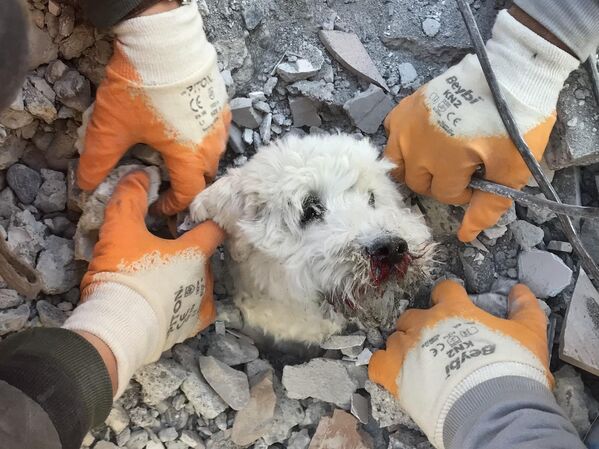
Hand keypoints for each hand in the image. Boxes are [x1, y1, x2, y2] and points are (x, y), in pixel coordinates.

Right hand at [64, 171, 223, 396]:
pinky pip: (194, 309)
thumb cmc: (125, 275)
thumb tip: (139, 174)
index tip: (193, 217)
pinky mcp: (190, 327)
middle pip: (203, 256)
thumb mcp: (120, 231)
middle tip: (162, 249)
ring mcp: (201, 304)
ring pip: (199, 282)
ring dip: (185, 277)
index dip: (206, 219)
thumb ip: (129, 199)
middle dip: (187, 251)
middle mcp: (205, 277)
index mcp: (195, 252)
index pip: (214, 227)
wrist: (118, 327)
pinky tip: (170, 301)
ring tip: (160, 277)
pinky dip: (185, 303)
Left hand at [77, 0, 229, 215]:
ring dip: (197, 160)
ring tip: (175, 153)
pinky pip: (216, 131)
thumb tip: (87, 185)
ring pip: (213, 154)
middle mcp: (212, 145)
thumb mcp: (111, 127)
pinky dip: (203, 137)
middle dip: (186, 184)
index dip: (173, 205)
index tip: (158, 205)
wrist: (162, 42)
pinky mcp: (220, 103)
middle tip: (165, 180)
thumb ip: (98, 161)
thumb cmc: (141, 89)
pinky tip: (186, 127)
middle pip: (204, 176)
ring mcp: (220, 123)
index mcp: (190, 157)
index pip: (189, 194)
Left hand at [369, 280, 550, 448]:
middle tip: (435, 343)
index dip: (448, 297)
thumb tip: (521, 289)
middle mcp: (424, 323)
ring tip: (417, 363)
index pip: (444, 290)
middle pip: (412, 315)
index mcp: (453, 309)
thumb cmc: (510, 368)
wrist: (491, 407)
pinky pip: (377, 363)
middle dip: (421, 325)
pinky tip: (394, 374)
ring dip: (403, 346)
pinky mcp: (393, 373)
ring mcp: (405, 347)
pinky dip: (383, 366)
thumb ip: (525, 309)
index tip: (454, 307)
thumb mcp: (529, 334)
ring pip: (394, 338)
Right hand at [384, 10, 577, 241]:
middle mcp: (415, 144)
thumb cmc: (517, 122)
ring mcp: (407, 122)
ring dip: (414, 166)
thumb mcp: (511, 168)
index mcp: (443, 160)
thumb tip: (465, 237)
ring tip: (438, 157)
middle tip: (464, 167)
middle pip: (417, 181)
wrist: (513, 70)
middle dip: (440, 181)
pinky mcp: (407, 104)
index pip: (444, 194)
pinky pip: (391, 130)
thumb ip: (488, 205)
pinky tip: (423, 136)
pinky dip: (403, 139)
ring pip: (395, 160)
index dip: (465, 192)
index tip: (481, 177)